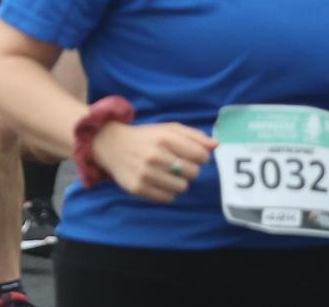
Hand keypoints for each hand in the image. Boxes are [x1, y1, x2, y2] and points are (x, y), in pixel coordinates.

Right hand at [91, 121, 217, 202]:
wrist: (111, 145)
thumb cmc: (146, 137)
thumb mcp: (169, 129)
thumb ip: (194, 136)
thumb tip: (217, 145)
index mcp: (165, 138)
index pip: (201, 155)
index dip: (201, 157)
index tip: (193, 156)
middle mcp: (155, 155)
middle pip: (193, 173)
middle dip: (190, 169)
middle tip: (178, 164)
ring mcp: (145, 173)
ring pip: (182, 187)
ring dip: (179, 182)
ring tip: (167, 173)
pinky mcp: (138, 188)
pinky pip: (168, 198)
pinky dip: (167, 192)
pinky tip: (159, 181)